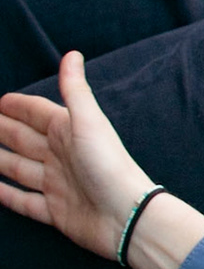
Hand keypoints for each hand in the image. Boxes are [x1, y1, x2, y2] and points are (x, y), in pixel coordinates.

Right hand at [0, 52, 158, 260]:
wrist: (126, 214)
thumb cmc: (108, 164)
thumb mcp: (89, 123)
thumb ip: (76, 90)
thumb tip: (72, 53)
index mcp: (68, 133)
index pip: (37, 114)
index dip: (18, 106)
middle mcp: (61, 156)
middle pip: (22, 139)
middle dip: (2, 130)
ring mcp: (56, 184)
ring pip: (19, 168)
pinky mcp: (54, 211)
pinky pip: (24, 201)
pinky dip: (8, 195)